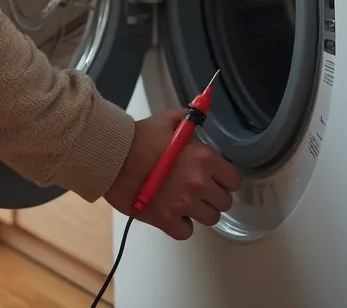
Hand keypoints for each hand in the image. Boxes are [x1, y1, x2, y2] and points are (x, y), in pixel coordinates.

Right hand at [104, 111, 241, 239]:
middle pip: (224, 202)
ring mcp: (183, 204)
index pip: (233, 180)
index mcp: (204, 158)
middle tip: (199, 189)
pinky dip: (181, 224)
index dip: (224, 178)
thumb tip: (198, 114)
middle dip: (214, 196)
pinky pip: (186, 231)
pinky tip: (173, 212)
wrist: (112, 156)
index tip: (215, 177)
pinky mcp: (166, 220)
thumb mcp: (167, 121)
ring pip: (211, 219)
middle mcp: (198, 183)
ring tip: (186, 201)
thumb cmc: (139, 137)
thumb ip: (188, 120)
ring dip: (200, 211)